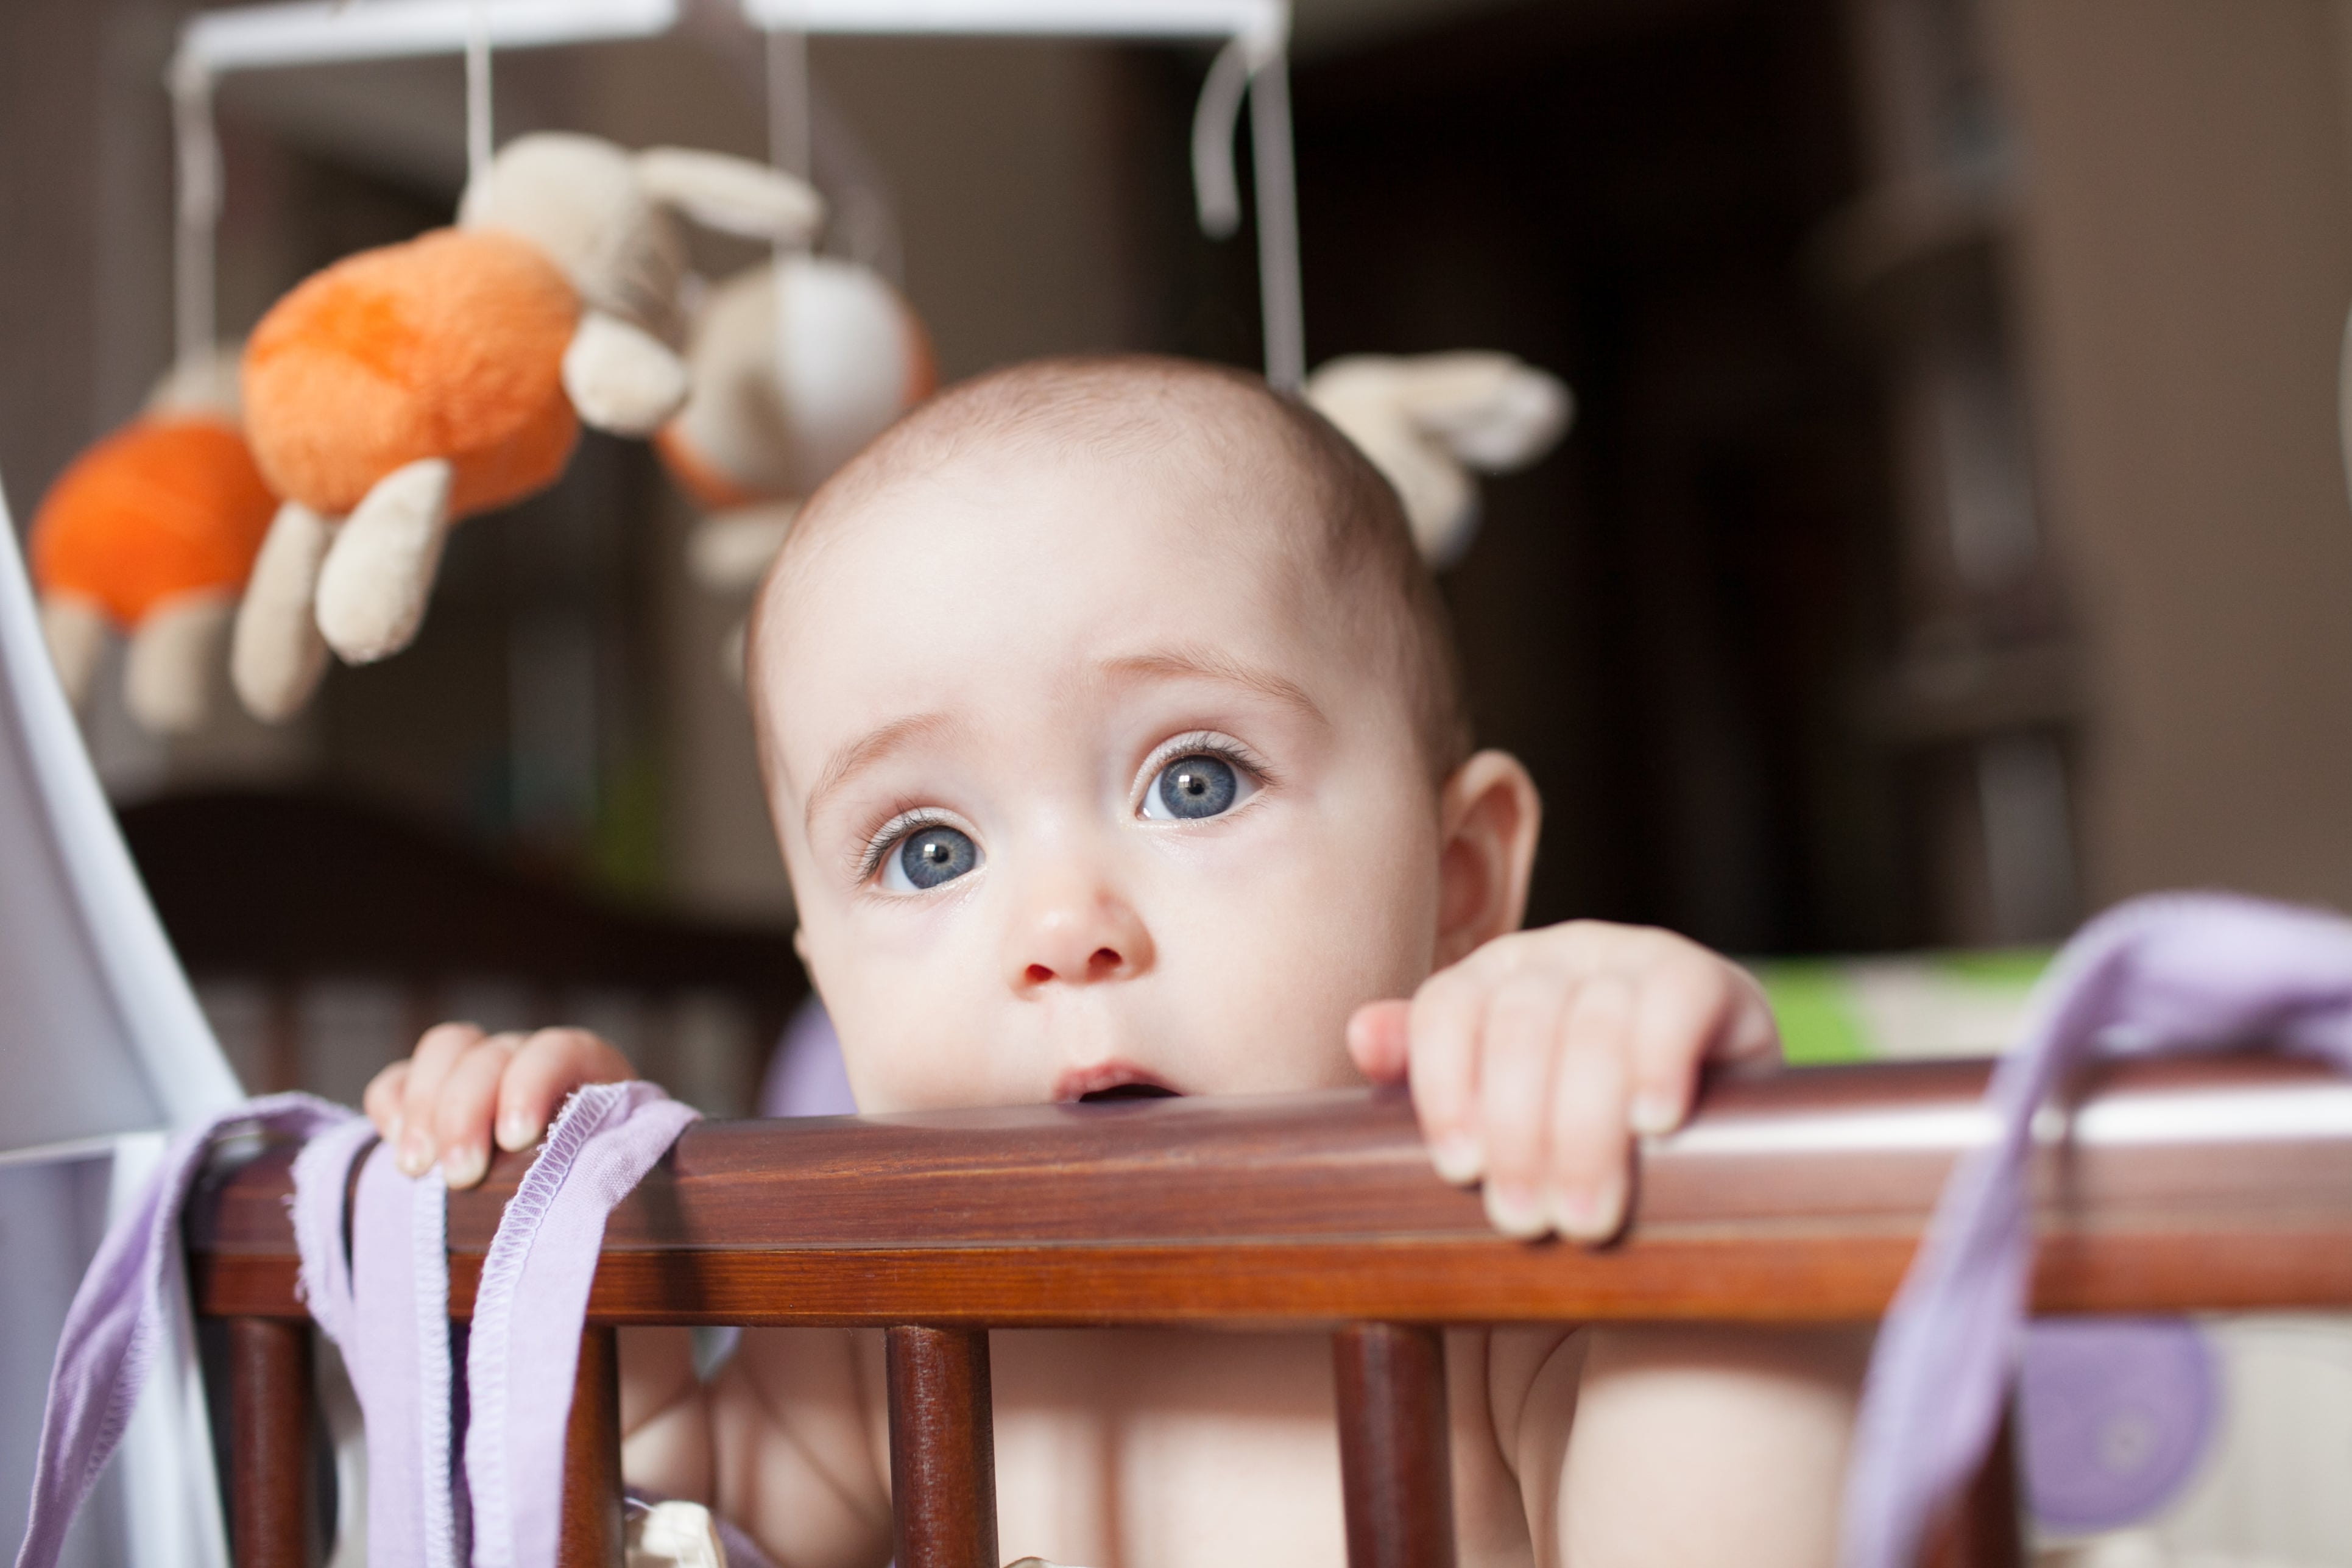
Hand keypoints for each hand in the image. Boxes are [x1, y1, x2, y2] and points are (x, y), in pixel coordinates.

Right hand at [361, 1023, 635, 1188]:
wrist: (579, 1201)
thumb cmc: (604, 1190)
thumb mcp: (613, 1174)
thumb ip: (600, 1168)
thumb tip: (588, 1192)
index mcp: (589, 1069)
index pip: (559, 1049)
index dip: (533, 1084)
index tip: (517, 1139)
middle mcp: (532, 1058)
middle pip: (492, 1054)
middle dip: (467, 1111)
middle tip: (461, 1176)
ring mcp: (480, 1069)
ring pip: (446, 1050)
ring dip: (424, 1107)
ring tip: (417, 1168)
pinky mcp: (432, 1093)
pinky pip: (400, 1077)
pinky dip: (391, 1104)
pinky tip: (392, 1147)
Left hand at [1346, 921, 1777, 1241]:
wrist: (1704, 1163)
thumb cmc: (1577, 1145)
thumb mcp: (1500, 1118)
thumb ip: (1431, 1078)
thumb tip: (1361, 1036)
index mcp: (1493, 977)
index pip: (1446, 1009)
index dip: (1445, 1087)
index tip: (1458, 1171)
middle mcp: (1559, 952)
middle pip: (1518, 1025)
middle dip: (1517, 1133)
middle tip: (1523, 1223)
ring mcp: (1635, 956)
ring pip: (1592, 1026)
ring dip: (1583, 1130)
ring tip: (1583, 1216)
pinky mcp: (1710, 979)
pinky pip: (1675, 1001)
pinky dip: (1657, 1060)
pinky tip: (1651, 1122)